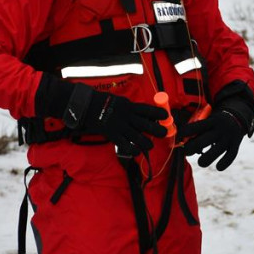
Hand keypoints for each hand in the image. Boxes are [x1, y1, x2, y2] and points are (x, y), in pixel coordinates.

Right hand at [34, 75, 167, 154]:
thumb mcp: (120, 101)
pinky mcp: (112, 134)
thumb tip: (144, 115)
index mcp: (130, 106)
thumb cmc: (104, 103)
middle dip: (157, 130)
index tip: (166, 117)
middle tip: (163, 134)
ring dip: (146, 143)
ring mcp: (120, 125)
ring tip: (149, 146)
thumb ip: (131, 109)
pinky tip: (135, 152)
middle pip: (147, 124)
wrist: (86, 106)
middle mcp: (127, 116)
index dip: (159, 114)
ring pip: (138, 137)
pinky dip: (132, 150)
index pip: (148, 109)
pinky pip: (125, 144)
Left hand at [179, 109, 245, 170]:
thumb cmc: (215, 122)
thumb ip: (198, 130)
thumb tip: (183, 143)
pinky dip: (224, 163)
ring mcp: (228, 137)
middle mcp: (220, 129)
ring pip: (216, 151)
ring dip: (206, 159)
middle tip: (187, 152)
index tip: (179, 137)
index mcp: (211, 120)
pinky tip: (218, 167)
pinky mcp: (236, 145)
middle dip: (192, 148)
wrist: (237, 117)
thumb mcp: (208, 120)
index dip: (185, 132)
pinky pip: (230, 156)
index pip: (196, 126)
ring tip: (201, 162)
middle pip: (204, 141)